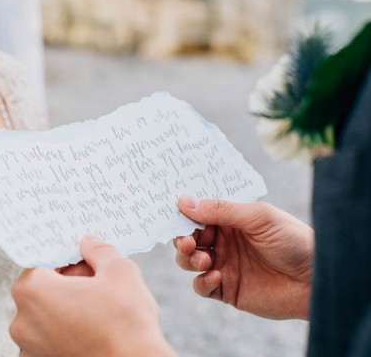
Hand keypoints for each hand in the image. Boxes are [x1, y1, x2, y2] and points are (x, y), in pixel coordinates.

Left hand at [10, 236, 175, 356]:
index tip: (84, 259)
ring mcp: (30, 347)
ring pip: (47, 314)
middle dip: (69, 282)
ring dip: (69, 307)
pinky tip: (93, 329)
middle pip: (42, 288)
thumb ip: (99, 251)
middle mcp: (22, 321)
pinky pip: (51, 337)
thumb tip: (89, 244)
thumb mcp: (119, 271)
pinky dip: (68, 330)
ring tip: (99, 308)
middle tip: (98, 283)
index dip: (67, 258)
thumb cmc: (125, 324)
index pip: (42, 261)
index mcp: (32, 291)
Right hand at [175, 196, 313, 319]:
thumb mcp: (257, 217)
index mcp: (230, 220)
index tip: (174, 214)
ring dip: (188, 259)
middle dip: (182, 239)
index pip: (197, 214)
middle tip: (187, 241)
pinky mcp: (227, 289)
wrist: (317, 280)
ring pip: (189, 261)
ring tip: (204, 259)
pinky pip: (201, 286)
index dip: (184, 214)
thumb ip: (220, 209)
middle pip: (188, 238)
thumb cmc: (293, 241)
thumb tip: (184, 201)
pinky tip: (215, 276)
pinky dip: (201, 282)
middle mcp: (223, 241)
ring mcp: (224, 265)